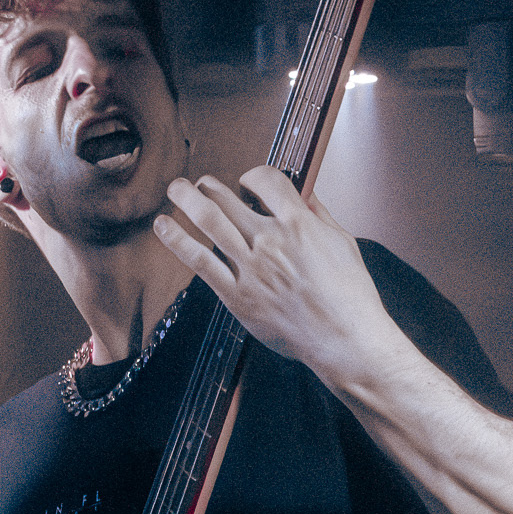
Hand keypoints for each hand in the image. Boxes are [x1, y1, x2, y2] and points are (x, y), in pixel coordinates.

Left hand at [153, 166, 393, 388]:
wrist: (342, 338)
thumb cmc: (349, 294)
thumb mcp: (342, 242)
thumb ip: (318, 214)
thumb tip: (304, 193)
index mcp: (298, 224)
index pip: (266, 180)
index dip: (254, 176)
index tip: (249, 183)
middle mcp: (270, 241)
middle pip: (228, 198)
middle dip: (210, 185)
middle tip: (202, 184)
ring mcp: (250, 268)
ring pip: (209, 221)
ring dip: (187, 199)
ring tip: (176, 189)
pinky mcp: (236, 295)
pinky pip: (199, 262)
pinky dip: (177, 240)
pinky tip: (163, 225)